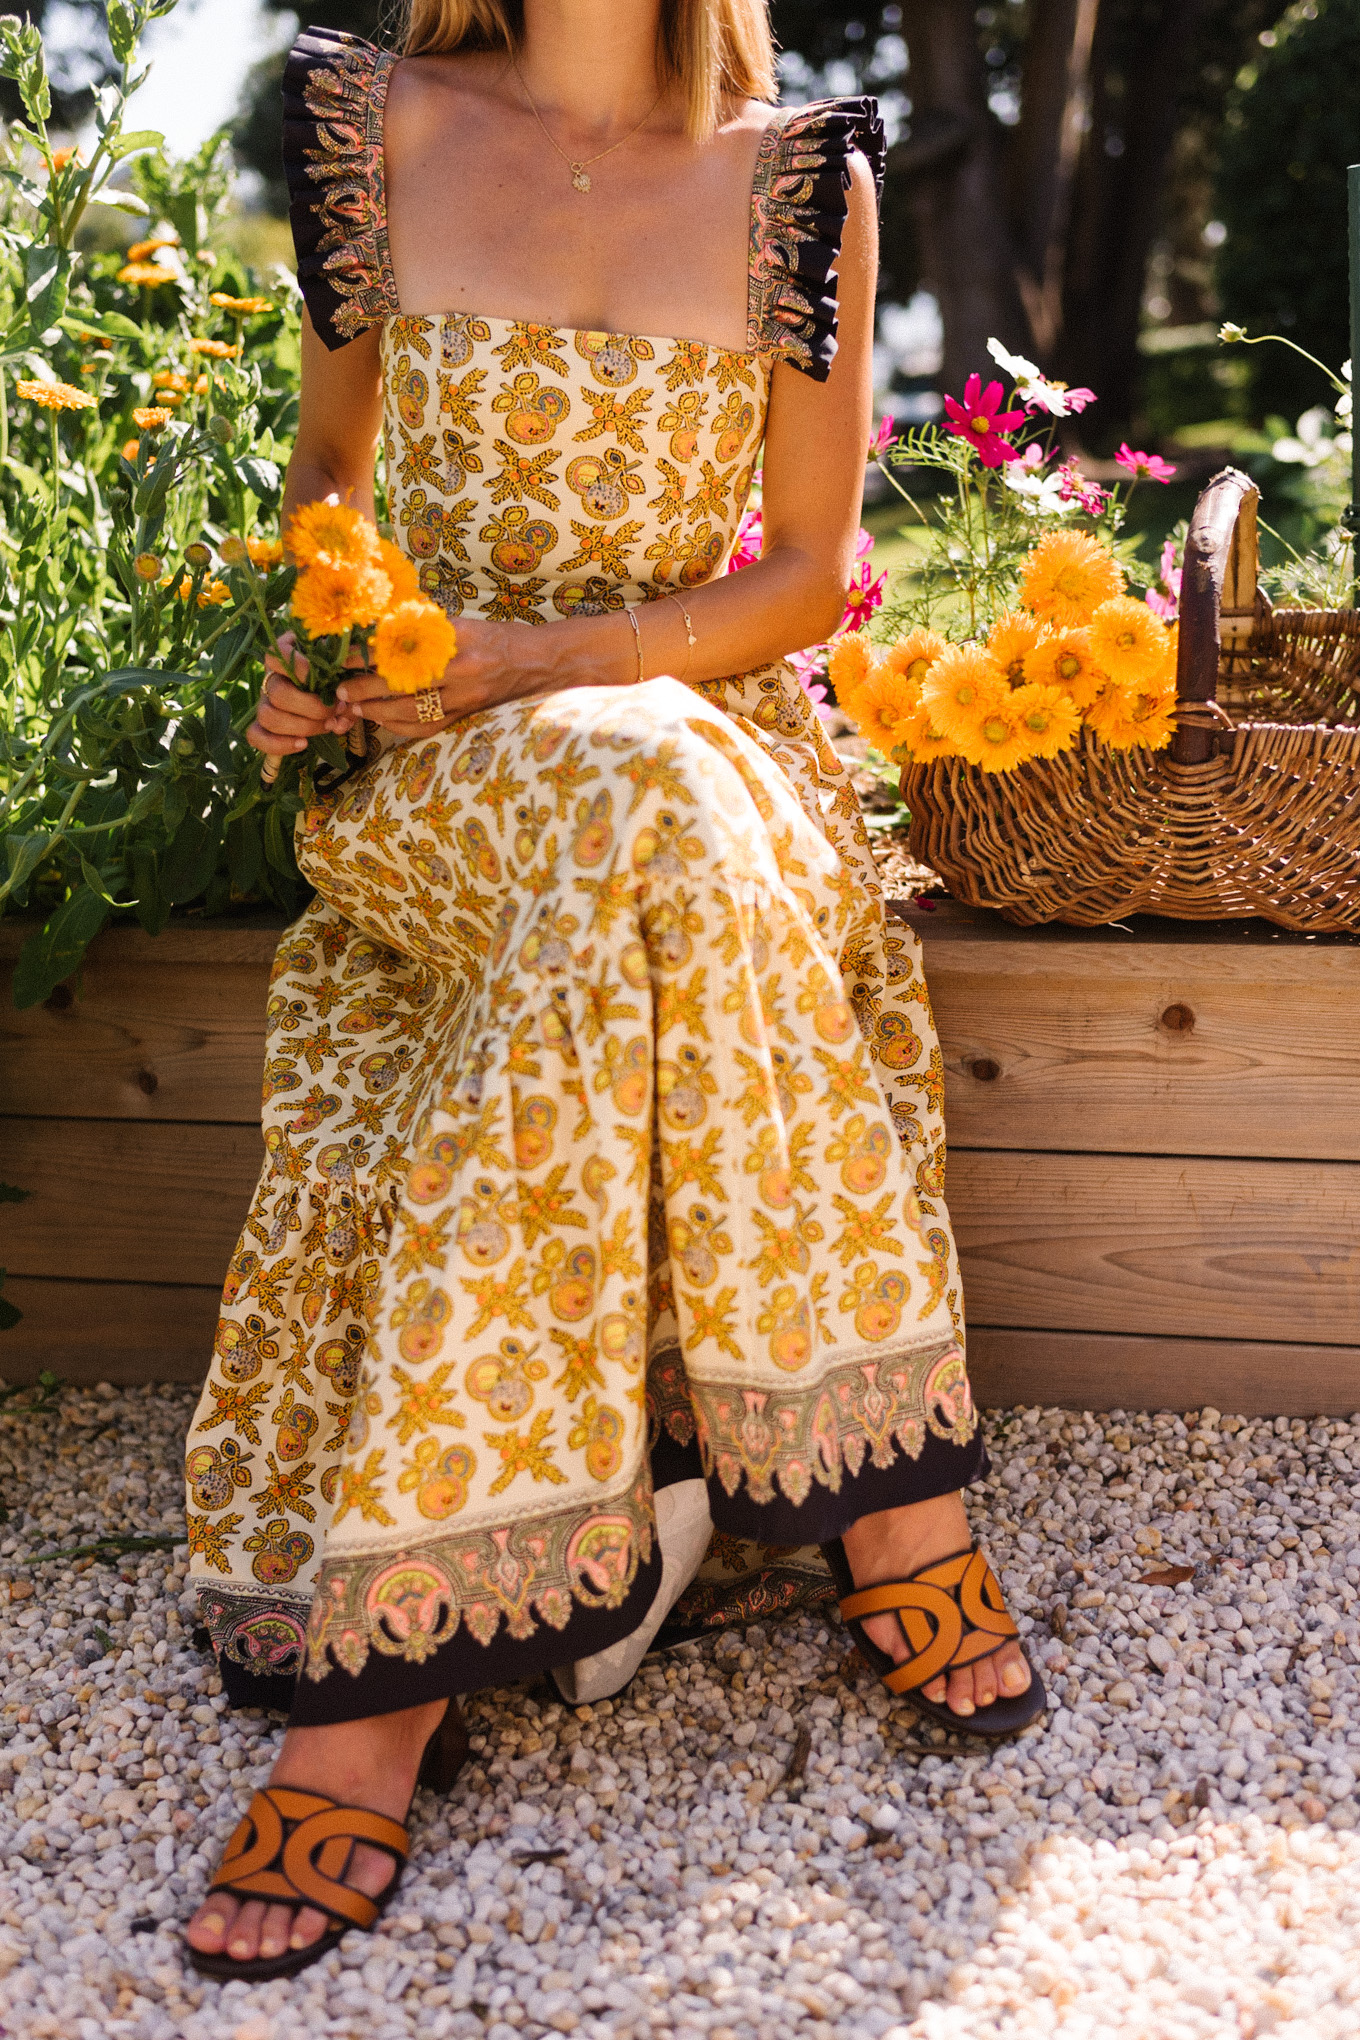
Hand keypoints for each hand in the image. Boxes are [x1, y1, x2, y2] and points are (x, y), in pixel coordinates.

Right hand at [247, 633, 363, 757]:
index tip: (326, 679)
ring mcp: (265, 701)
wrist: (339, 690)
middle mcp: (271, 677)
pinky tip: (303, 744)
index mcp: (286, 655)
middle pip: (277, 693)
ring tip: (329, 726)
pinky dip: (278, 744)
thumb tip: (342, 712)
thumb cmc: (341, 675)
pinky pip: (256, 736)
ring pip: (268, 716)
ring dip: (302, 726)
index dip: (299, 668)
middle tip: (336, 711)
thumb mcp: (348, 671)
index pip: (277, 655)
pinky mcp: (263, 724)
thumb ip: (349, 684)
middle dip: (311, 708)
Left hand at [334, 616, 546, 736]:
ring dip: (378, 711)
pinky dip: (401, 726)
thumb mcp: (463, 624)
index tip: (344, 656)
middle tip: (340, 690)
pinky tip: (382, 722)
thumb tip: (378, 631)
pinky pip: (428, 726)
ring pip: (412, 710)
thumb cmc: (500, 637)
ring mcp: (467, 696)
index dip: (369, 655)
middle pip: (402, 683)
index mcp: (458, 638)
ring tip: (354, 708)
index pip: (403, 646)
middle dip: (366, 688)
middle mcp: (462, 668)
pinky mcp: (469, 715)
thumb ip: (425, 629)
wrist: (542, 663)